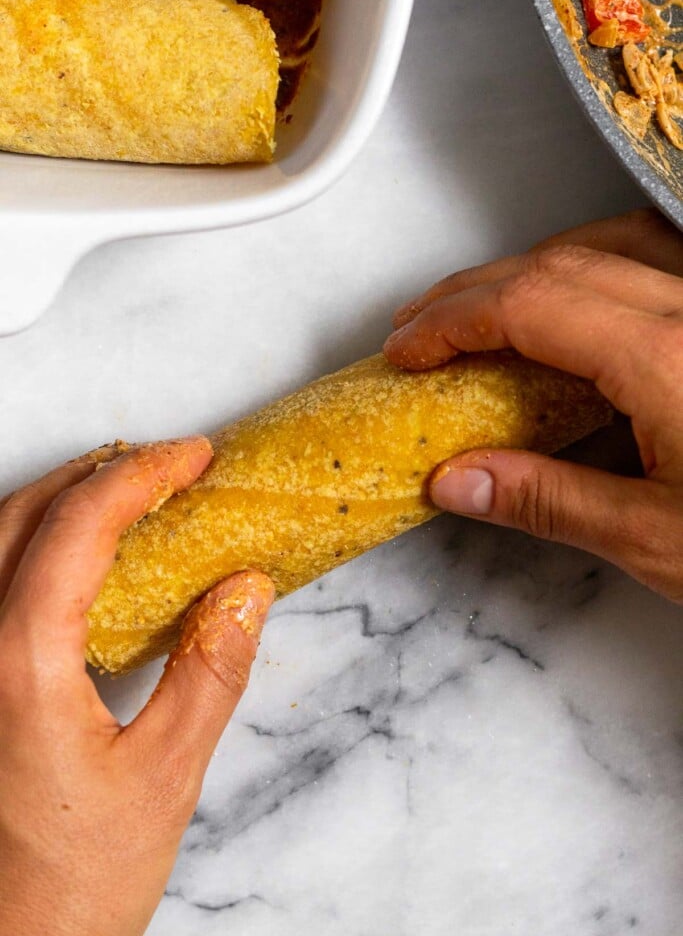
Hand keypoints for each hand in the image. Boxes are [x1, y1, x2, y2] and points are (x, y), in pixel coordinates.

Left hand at [0, 439, 273, 935]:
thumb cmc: (70, 888)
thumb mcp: (164, 780)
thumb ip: (209, 674)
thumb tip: (244, 589)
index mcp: (17, 665)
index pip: (78, 527)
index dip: (142, 475)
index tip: (194, 458)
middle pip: (21, 512)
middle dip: (98, 471)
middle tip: (167, 466)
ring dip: (59, 497)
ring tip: (127, 493)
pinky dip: (33, 540)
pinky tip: (74, 559)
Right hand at [384, 208, 682, 601]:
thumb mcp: (657, 541)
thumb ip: (548, 500)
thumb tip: (456, 480)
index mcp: (668, 362)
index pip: (532, 305)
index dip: (453, 319)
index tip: (406, 348)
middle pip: (560, 265)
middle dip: (475, 290)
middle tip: (420, 327)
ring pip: (609, 247)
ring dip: (531, 270)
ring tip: (480, 309)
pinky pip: (653, 262)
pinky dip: (591, 268)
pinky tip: (575, 301)